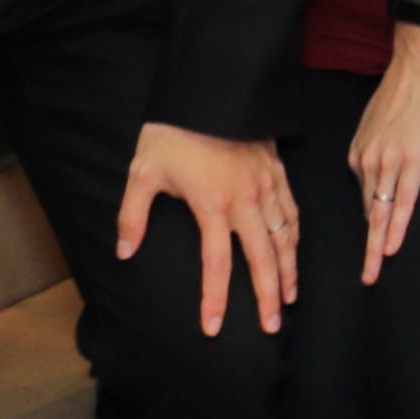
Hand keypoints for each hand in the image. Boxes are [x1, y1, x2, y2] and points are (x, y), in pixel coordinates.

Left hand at [119, 121, 297, 336]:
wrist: (209, 89)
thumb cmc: (173, 132)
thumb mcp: (143, 172)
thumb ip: (133, 215)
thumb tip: (124, 253)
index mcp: (212, 205)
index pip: (217, 264)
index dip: (215, 299)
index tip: (214, 328)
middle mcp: (245, 201)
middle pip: (264, 259)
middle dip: (269, 297)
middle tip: (271, 327)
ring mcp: (265, 186)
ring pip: (285, 237)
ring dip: (288, 271)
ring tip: (289, 299)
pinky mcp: (276, 172)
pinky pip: (292, 211)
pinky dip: (295, 236)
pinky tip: (294, 252)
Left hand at [347, 35, 419, 278]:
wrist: (419, 63)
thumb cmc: (406, 86)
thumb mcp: (382, 119)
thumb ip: (380, 145)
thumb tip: (386, 163)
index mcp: (360, 150)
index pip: (365, 194)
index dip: (371, 220)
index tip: (372, 243)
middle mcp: (367, 159)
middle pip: (368, 211)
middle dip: (367, 245)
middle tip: (366, 275)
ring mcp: (389, 161)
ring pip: (380, 213)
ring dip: (377, 246)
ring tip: (373, 273)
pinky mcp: (412, 160)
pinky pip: (401, 201)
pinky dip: (396, 227)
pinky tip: (392, 247)